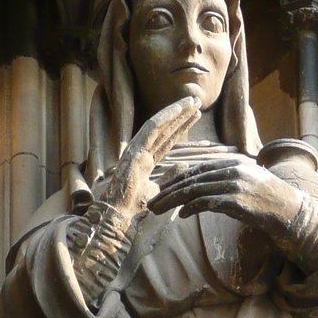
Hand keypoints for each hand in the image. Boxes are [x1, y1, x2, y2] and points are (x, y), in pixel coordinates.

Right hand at [108, 97, 200, 219]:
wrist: (120, 216)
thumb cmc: (135, 208)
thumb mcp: (159, 190)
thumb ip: (170, 175)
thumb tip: (184, 164)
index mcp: (146, 162)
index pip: (167, 139)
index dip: (181, 127)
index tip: (196, 116)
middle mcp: (141, 152)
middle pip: (165, 129)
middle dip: (181, 115)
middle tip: (197, 102)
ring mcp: (136, 149)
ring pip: (159, 125)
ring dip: (176, 112)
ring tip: (192, 101)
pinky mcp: (134, 149)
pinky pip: (151, 128)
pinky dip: (165, 117)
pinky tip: (178, 109)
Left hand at [150, 157, 302, 238]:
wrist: (290, 210)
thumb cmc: (266, 201)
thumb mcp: (244, 184)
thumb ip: (223, 183)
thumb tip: (197, 193)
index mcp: (231, 163)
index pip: (196, 170)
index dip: (176, 180)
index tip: (160, 191)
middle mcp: (231, 170)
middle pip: (191, 179)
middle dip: (168, 191)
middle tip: (151, 203)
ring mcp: (234, 184)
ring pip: (194, 190)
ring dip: (173, 201)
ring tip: (158, 210)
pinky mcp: (236, 200)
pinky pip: (207, 202)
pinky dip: (192, 207)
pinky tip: (182, 214)